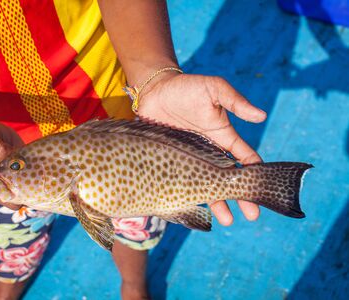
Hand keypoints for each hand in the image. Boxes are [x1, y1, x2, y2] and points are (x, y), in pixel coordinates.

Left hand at [138, 73, 266, 225]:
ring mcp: (189, 159)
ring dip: (217, 202)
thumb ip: (235, 102)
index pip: (244, 158)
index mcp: (222, 136)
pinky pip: (181, 181)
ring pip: (205, 185)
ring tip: (227, 221)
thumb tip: (261, 116)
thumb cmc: (187, 88)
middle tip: (252, 216)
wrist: (154, 90)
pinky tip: (192, 208)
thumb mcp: (214, 89)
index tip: (265, 191)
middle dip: (240, 196)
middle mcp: (208, 152)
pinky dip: (187, 195)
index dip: (255, 174)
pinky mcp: (170, 161)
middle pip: (227, 178)